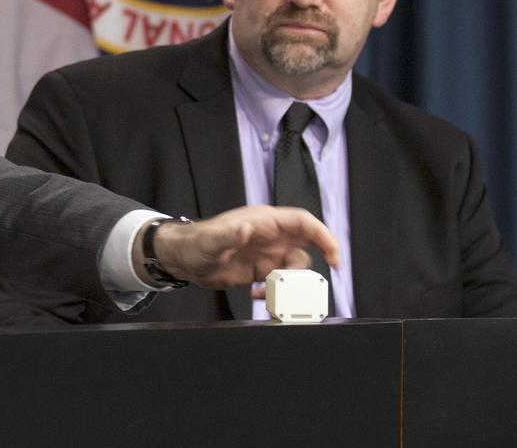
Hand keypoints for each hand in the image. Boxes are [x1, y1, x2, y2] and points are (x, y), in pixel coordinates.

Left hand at [137, 205, 340, 290]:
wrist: (183, 260)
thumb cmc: (195, 243)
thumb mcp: (211, 241)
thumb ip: (229, 235)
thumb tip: (247, 229)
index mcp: (263, 221)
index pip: (303, 222)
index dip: (323, 236)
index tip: (334, 257)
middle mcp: (269, 236)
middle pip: (306, 245)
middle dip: (312, 265)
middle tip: (308, 285)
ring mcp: (266, 253)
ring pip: (294, 268)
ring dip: (288, 284)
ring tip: (267, 292)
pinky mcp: (260, 270)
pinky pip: (279, 281)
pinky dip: (274, 291)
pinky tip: (256, 294)